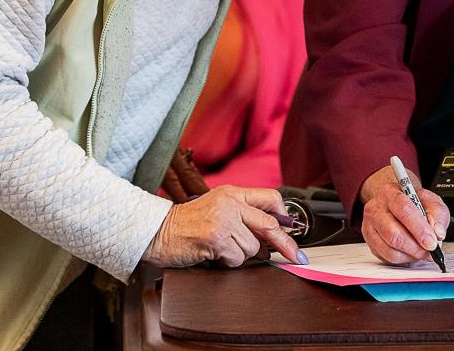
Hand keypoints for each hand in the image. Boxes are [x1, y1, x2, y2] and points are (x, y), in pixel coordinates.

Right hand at [141, 185, 303, 267]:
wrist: (157, 231)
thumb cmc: (186, 224)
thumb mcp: (217, 209)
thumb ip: (242, 216)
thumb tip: (272, 237)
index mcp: (232, 193)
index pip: (270, 198)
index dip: (285, 215)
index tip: (292, 229)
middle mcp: (230, 203)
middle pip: (270, 224)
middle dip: (286, 244)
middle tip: (296, 257)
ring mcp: (223, 220)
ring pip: (253, 247)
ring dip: (241, 254)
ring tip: (222, 248)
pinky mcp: (216, 238)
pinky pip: (237, 258)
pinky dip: (228, 261)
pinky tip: (214, 254)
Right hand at [359, 164, 449, 265]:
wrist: (397, 204)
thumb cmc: (414, 203)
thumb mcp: (431, 201)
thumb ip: (438, 214)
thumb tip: (437, 233)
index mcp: (390, 193)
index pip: (403, 210)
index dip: (419, 229)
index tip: (432, 243)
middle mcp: (376, 208)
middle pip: (393, 234)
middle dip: (416, 247)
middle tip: (429, 251)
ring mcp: (370, 226)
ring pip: (390, 250)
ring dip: (410, 255)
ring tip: (421, 251)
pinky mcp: (370, 241)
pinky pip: (387, 257)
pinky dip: (403, 259)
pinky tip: (410, 252)